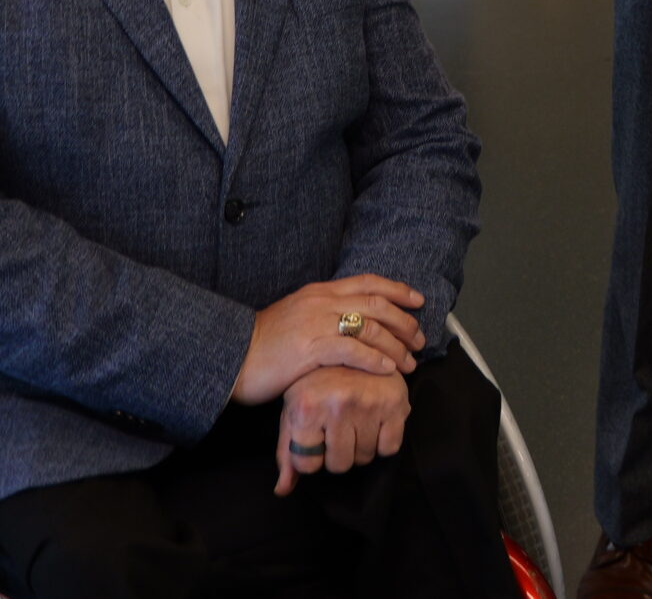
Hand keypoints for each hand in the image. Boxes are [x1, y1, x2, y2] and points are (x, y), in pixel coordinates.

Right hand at [232, 275, 425, 405]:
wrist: (231, 356)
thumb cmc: (263, 343)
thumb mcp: (297, 315)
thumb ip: (324, 312)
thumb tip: (353, 321)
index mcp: (320, 292)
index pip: (368, 282)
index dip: (398, 290)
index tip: (418, 301)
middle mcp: (322, 302)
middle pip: (377, 304)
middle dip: (404, 321)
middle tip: (420, 340)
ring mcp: (316, 324)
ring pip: (370, 328)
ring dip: (396, 346)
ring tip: (409, 362)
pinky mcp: (310, 349)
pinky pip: (352, 350)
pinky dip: (375, 359)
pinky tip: (388, 370)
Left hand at [275, 366, 410, 495]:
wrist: (349, 345)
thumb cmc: (314, 383)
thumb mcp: (292, 413)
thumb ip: (287, 453)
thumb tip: (282, 490)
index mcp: (307, 407)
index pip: (308, 465)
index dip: (311, 457)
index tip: (314, 438)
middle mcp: (338, 404)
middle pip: (339, 465)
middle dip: (337, 454)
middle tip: (336, 430)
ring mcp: (369, 402)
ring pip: (364, 457)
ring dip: (360, 447)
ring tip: (355, 422)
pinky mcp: (395, 402)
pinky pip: (390, 447)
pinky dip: (383, 441)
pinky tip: (374, 422)